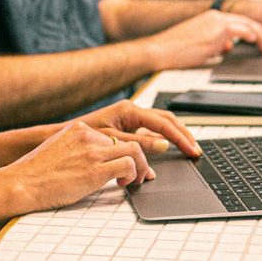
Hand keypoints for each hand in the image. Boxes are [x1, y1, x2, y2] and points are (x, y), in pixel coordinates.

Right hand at [0, 121, 152, 214]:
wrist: (22, 182)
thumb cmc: (36, 173)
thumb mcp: (59, 150)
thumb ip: (78, 149)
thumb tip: (93, 160)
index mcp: (79, 129)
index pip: (114, 135)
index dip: (126, 151)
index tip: (131, 162)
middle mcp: (88, 136)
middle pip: (129, 140)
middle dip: (140, 158)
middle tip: (141, 173)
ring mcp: (92, 152)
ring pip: (135, 150)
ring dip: (141, 167)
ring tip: (137, 179)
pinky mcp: (95, 170)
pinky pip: (128, 166)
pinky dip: (133, 175)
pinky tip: (124, 184)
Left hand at [73, 99, 201, 157]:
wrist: (67, 136)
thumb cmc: (84, 136)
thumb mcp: (113, 140)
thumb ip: (139, 143)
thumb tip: (164, 145)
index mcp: (129, 111)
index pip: (163, 123)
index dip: (179, 137)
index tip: (191, 149)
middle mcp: (132, 111)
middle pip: (166, 119)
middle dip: (183, 134)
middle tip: (195, 149)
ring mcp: (131, 118)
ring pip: (161, 124)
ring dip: (175, 135)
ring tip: (188, 148)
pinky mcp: (129, 126)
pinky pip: (151, 131)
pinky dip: (162, 140)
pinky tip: (169, 150)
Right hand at [145, 9, 261, 68]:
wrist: (161, 49)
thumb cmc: (175, 49)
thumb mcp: (199, 45)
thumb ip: (215, 44)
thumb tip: (227, 48)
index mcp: (210, 17)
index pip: (236, 20)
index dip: (251, 28)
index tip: (259, 36)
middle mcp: (214, 16)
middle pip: (245, 20)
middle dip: (260, 30)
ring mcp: (215, 23)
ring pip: (246, 24)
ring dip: (260, 35)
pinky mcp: (216, 32)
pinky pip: (240, 30)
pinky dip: (251, 34)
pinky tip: (256, 41)